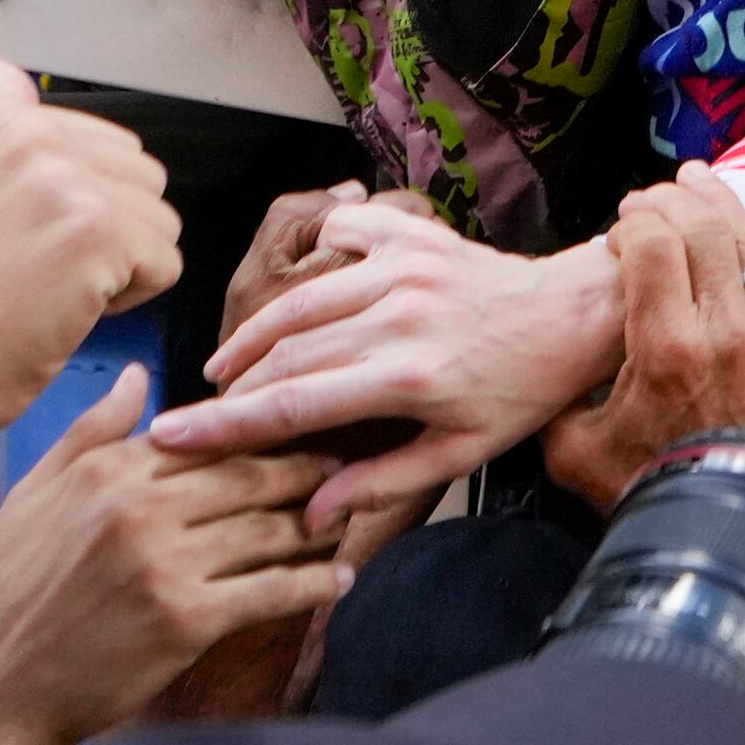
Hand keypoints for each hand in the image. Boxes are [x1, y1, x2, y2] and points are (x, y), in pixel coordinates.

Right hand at [0, 60, 182, 462]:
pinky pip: (165, 263)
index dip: (78, 200)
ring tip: (48, 288)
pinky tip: (66, 310)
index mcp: (5, 124)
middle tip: (35, 268)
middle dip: (109, 229)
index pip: (103, 140)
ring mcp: (69, 183)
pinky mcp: (99, 234)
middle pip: (142, 177)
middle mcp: (37, 139)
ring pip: (159, 221)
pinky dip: (129, 298)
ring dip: (121, 264)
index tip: (18, 234)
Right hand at [0, 366, 348, 744]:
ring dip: (321, 525)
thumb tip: (138, 375)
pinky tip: (340, 580)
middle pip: (253, 474)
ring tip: (350, 517)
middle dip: (309, 469)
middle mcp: (139, 508)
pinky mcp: (185, 618)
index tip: (308, 425)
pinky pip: (272, 590)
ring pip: (271, 529)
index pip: (213, 435)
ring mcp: (164, 563)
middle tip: (348, 466)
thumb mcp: (34, 496)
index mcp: (109, 470)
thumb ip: (93, 432)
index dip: (267, 430)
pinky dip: (314, 584)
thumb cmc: (9, 593)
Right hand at [152, 197, 622, 525]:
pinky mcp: (415, 235)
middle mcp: (401, 314)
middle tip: (197, 410)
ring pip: (301, 298)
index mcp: (409, 376)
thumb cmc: (520, 390)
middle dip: (230, 385)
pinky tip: (300, 291)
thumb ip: (381, 482)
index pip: (292, 402)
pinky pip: (344, 231)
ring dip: (255, 333)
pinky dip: (313, 256)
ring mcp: (406, 267)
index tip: (170, 434)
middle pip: (285, 352)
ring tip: (228, 366)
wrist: (574, 315)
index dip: (224, 423)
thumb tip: (309, 513)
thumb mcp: (461, 454)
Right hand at [542, 166, 744, 510]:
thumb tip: (538, 360)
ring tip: (693, 178)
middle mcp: (725, 330)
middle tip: (645, 203)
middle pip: (700, 229)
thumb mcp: (577, 451)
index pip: (652, 245)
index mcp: (667, 348)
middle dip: (668, 202)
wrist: (735, 525)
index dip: (633, 223)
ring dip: (718, 202)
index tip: (618, 232)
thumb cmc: (653, 488)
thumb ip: (554, 399)